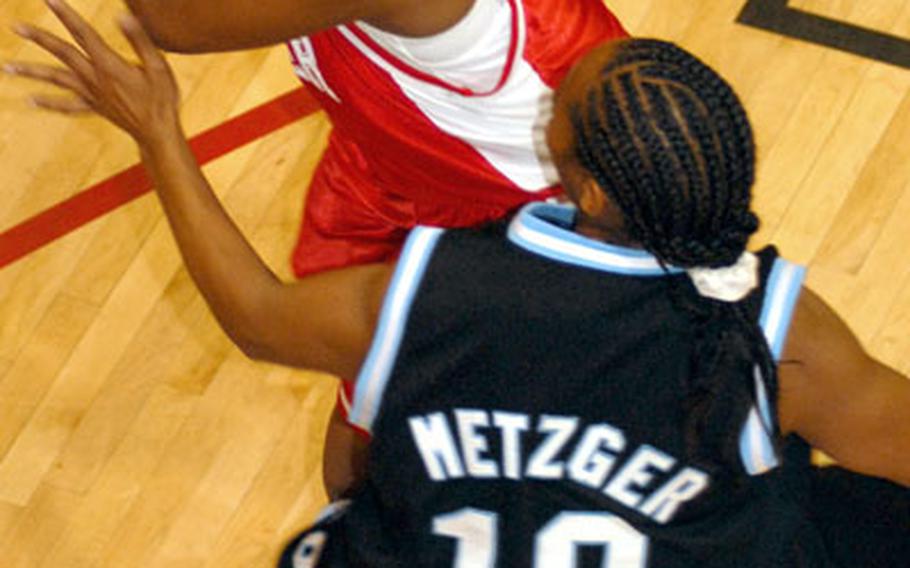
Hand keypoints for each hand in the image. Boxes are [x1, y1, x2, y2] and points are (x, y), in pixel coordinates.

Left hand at [5, 0, 180, 146]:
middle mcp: (95, 78)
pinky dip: (49, 102)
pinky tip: (31, 99)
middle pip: (62, 53)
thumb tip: (122, 16)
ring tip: (6, 68)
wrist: (158, 133)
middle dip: (38, 38)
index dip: (66, 14)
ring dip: (30, 72)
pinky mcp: (94, 107)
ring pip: (56, 80)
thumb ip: (139, 40)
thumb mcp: (157, 66)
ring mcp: (91, 94)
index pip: (84, 33)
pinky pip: (67, 105)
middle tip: (15, 27)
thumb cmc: (162, 99)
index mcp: (109, 64)